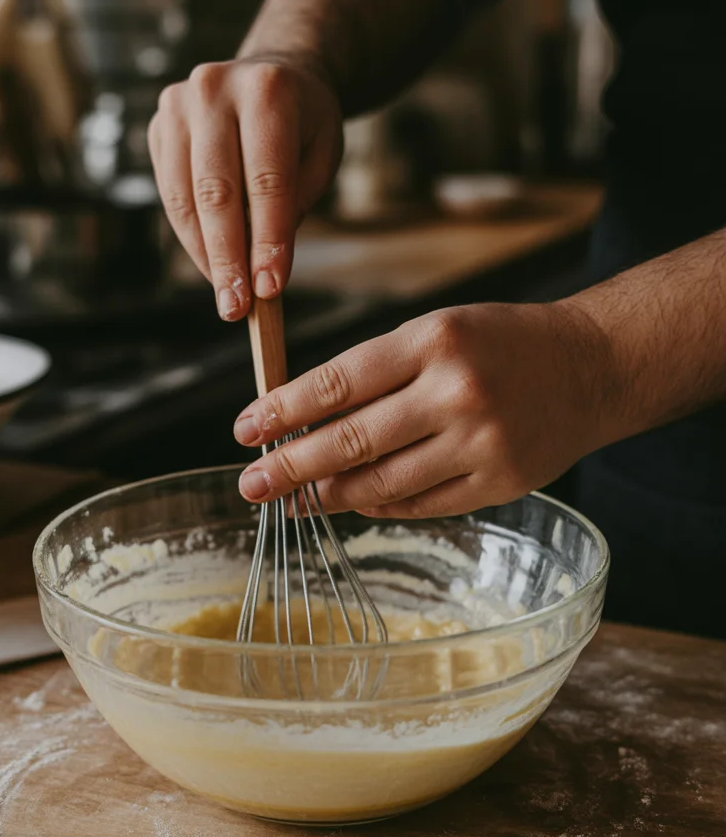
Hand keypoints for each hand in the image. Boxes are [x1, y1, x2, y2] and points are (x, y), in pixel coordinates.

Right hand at [148, 56, 341, 319]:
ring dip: (205, 254)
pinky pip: (170, 193)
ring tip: (226, 296)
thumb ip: (296, 202)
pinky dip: (191, 235)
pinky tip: (212, 263)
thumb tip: (262, 268)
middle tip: (238, 308)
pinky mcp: (158, 125)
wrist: (272, 73)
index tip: (270, 289)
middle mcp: (214, 88)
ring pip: (186, 197)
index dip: (267, 239)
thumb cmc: (303, 123)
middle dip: (229, 257)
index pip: (267, 180)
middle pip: (217, 191)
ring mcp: (177, 104)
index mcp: (267, 89)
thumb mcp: (322, 154)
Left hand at [233, 302, 613, 517]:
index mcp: (434, 341)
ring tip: (294, 498)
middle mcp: (456, 392)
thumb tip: (302, 422)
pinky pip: (421, 504)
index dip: (284, 410)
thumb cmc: (500, 343)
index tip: (245, 428)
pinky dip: (379, 505)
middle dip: (291, 465)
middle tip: (251, 482)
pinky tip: (351, 501)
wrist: (590, 367)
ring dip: (328, 494)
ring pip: (382, 482)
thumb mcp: (437, 332)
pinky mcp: (500, 482)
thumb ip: (376, 374)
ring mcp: (481, 443)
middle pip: (352, 440)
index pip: (339, 382)